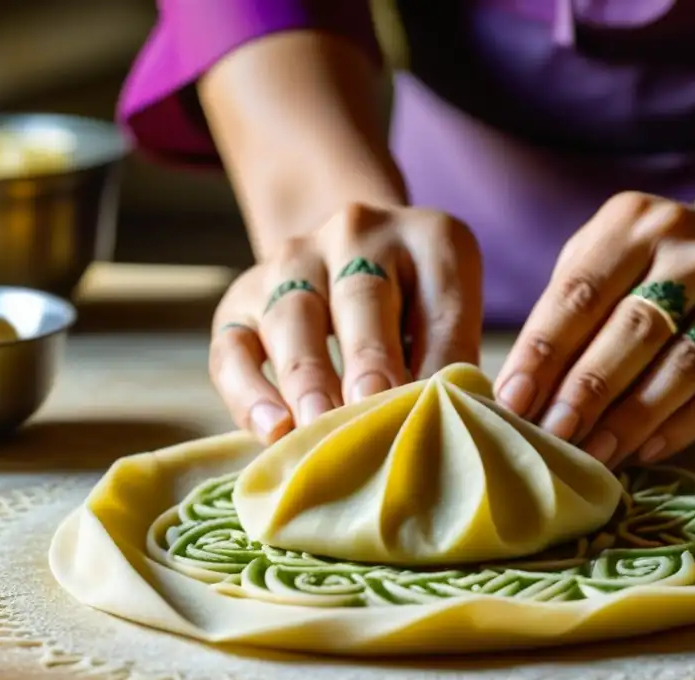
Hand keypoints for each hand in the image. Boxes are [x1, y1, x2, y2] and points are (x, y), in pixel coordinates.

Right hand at [210, 203, 482, 442]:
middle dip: (369, 358)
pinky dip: (249, 392)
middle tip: (372, 408)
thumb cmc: (417, 310)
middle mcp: (356, 233)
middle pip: (361, 296)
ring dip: (307, 378)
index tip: (439, 410)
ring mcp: (291, 260)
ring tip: (320, 428)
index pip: (442, 298)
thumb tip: (461, 424)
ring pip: (293, 317)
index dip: (442, 356)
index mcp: (429, 238)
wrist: (350, 256)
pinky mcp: (241, 299)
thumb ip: (454, 358)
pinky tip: (273, 431)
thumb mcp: (450, 314)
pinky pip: (234, 346)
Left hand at [494, 191, 694, 466]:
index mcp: (635, 223)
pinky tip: (644, 452)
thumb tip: (520, 389)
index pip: (580, 294)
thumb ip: (567, 307)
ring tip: (592, 456)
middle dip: (584, 392)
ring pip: (679, 366)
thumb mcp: (608, 256)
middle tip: (550, 437)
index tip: (511, 402)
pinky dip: (681, 427)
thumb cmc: (654, 263)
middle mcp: (693, 251)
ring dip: (630, 419)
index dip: (544, 352)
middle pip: (631, 332)